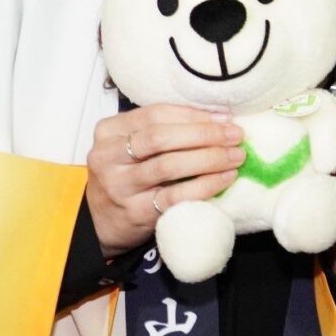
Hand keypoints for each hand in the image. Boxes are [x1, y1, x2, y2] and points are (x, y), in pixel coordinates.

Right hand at [85, 104, 245, 258]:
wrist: (100, 222)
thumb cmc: (125, 176)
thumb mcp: (132, 146)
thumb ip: (164, 129)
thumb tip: (218, 117)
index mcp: (109, 131)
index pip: (156, 113)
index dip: (194, 114)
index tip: (224, 117)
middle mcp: (108, 156)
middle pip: (161, 137)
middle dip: (204, 134)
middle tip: (235, 135)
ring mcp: (119, 186)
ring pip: (169, 166)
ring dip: (209, 158)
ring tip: (235, 156)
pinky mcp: (135, 213)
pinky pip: (175, 196)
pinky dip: (204, 185)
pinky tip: (224, 179)